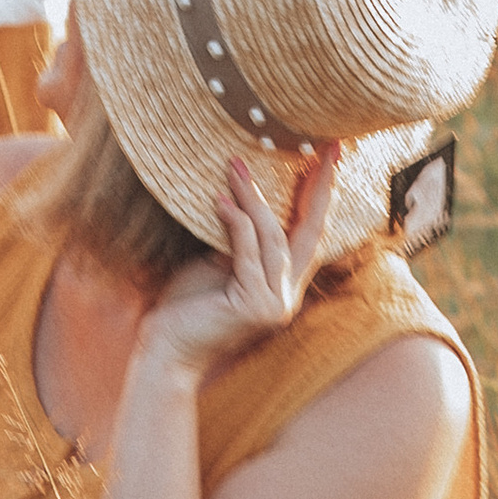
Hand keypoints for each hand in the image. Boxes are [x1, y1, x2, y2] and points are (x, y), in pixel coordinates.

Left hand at [132, 144, 340, 389]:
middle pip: (312, 231)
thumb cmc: (184, 308)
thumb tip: (238, 200)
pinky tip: (219, 201)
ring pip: (273, 238)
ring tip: (234, 167)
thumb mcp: (216, 264)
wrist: (166, 352)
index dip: (323, 195)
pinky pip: (248, 254)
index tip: (331, 155)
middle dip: (321, 186)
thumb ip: (237, 241)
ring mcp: (274, 305)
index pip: (310, 233)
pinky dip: (235, 224)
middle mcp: (287, 296)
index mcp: (282, 285)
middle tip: (326, 146)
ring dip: (254, 200)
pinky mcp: (253, 307)